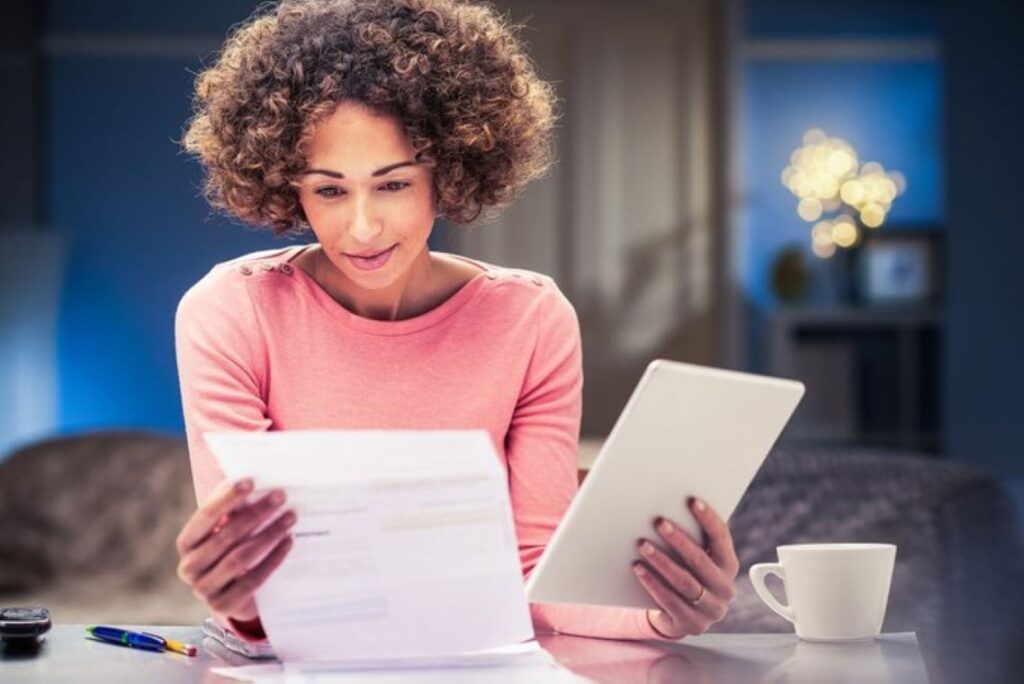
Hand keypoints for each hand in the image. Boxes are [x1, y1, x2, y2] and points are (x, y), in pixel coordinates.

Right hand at [175, 478, 295, 622]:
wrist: (233, 596)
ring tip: (290, 517)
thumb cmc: (230, 552)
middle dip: (256, 513)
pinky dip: (273, 559)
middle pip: (226, 536)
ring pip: (240, 558)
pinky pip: (253, 580)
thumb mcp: (225, 531)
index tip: (251, 481)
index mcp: (186, 543)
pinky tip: (288, 542)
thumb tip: (255, 481)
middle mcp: (189, 567)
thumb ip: (232, 510)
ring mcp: (204, 590)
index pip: (206, 516)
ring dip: (269, 534)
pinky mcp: (224, 606)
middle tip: (281, 496)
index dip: (227, 498)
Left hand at [632, 497, 738, 639]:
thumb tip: (671, 503)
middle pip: (700, 560)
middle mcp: (724, 588)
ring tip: (642, 544)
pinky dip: (652, 583)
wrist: (680, 616)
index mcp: (729, 565)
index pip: (722, 538)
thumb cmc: (686, 574)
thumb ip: (693, 536)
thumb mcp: (696, 557)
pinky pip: (669, 601)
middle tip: (658, 521)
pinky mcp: (690, 624)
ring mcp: (710, 609)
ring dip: (661, 561)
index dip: (708, 519)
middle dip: (678, 539)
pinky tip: (638, 568)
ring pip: (684, 582)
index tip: (691, 501)